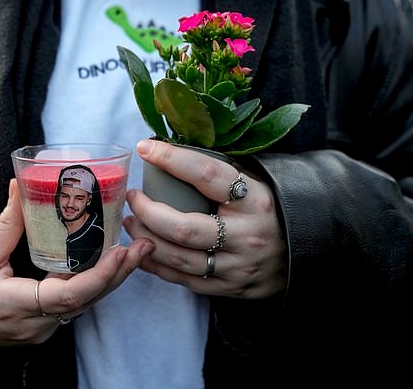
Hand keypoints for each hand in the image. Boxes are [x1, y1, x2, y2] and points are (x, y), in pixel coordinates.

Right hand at [0, 179, 154, 345]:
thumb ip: (8, 221)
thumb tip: (19, 184)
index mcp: (16, 305)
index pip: (67, 296)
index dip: (98, 275)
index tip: (119, 252)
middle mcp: (36, 323)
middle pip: (87, 300)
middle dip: (118, 273)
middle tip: (143, 245)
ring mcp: (44, 328)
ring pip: (86, 304)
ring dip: (112, 277)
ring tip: (137, 250)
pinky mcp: (48, 325)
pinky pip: (78, 305)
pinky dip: (96, 283)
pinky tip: (112, 263)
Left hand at [124, 139, 286, 298]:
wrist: (306, 254)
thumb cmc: (268, 211)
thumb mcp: (255, 185)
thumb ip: (220, 173)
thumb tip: (171, 150)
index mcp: (256, 200)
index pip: (207, 174)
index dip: (172, 159)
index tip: (146, 149)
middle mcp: (247, 236)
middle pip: (184, 228)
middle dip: (149, 212)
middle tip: (133, 197)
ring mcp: (238, 267)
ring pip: (179, 258)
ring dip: (146, 240)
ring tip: (131, 223)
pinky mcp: (230, 289)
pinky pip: (184, 280)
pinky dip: (156, 265)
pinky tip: (142, 249)